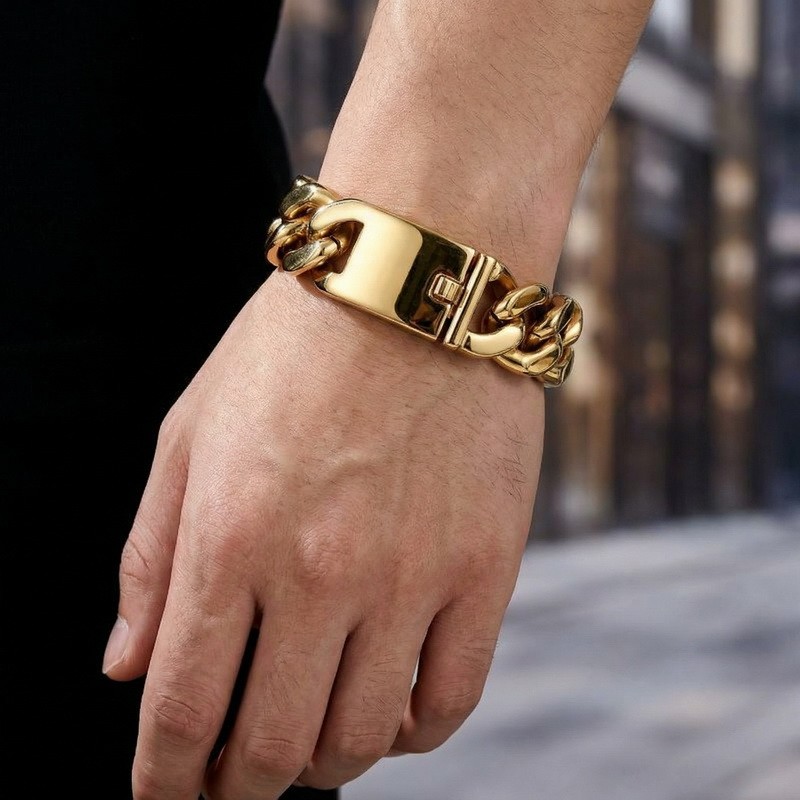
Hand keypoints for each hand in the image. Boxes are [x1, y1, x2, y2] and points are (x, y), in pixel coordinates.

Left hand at [104, 273, 543, 798]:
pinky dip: (411, 734)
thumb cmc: (292, 350)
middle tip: (232, 778)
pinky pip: (450, 700)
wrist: (411, 287)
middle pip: (270, 749)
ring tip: (307, 735)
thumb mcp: (189, 431)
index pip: (180, 707)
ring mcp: (411, 575)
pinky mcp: (485, 568)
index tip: (167, 792)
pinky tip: (388, 713)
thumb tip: (124, 665)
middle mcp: (318, 572)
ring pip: (359, 738)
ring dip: (321, 761)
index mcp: (229, 536)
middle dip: (237, 785)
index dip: (165, 776)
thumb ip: (150, 556)